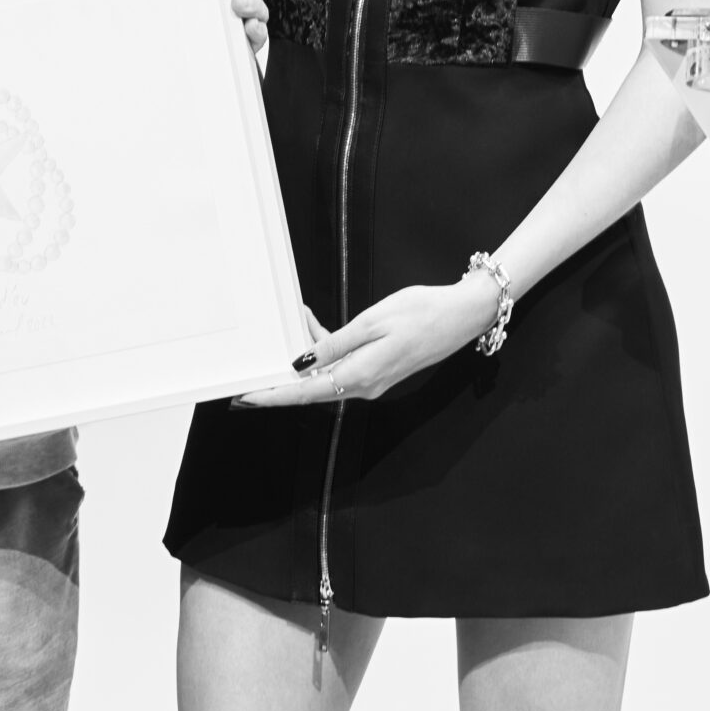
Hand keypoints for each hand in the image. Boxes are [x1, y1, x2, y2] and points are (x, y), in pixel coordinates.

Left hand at [233, 271, 501, 407]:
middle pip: (311, 390)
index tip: (248, 397)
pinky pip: (342, 365)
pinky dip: (326, 349)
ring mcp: (373, 380)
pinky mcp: (379, 370)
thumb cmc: (422, 313)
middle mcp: (364, 385)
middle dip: (280, 381)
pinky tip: (316, 326)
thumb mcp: (371, 322)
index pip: (306, 393)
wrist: (461, 315)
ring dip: (304, 358)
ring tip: (289, 326)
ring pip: (326, 375)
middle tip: (250, 376)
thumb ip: (334, 344)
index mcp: (360, 376)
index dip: (274, 396)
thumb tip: (301, 363)